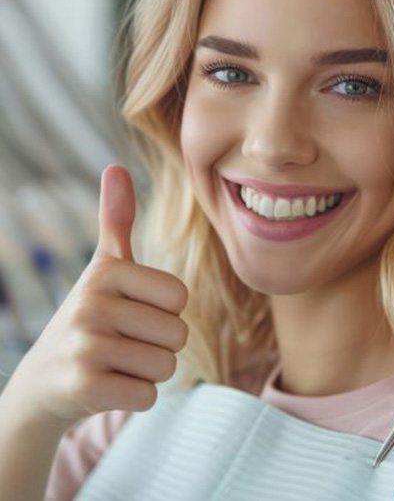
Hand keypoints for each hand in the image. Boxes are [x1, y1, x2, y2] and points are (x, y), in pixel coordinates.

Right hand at [5, 165, 188, 426]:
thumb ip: (115, 220)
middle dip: (158, 346)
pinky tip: (106, 386)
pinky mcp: (83, 387)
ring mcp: (85, 346)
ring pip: (166, 367)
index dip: (165, 312)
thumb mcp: (103, 268)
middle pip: (177, 334)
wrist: (44, 380)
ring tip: (115, 364)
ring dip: (148, 372)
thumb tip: (115, 166)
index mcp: (106, 271)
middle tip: (123, 343)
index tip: (133, 313)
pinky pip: (147, 396)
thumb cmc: (90, 317)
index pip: (180, 297)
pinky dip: (135, 397)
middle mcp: (92, 303)